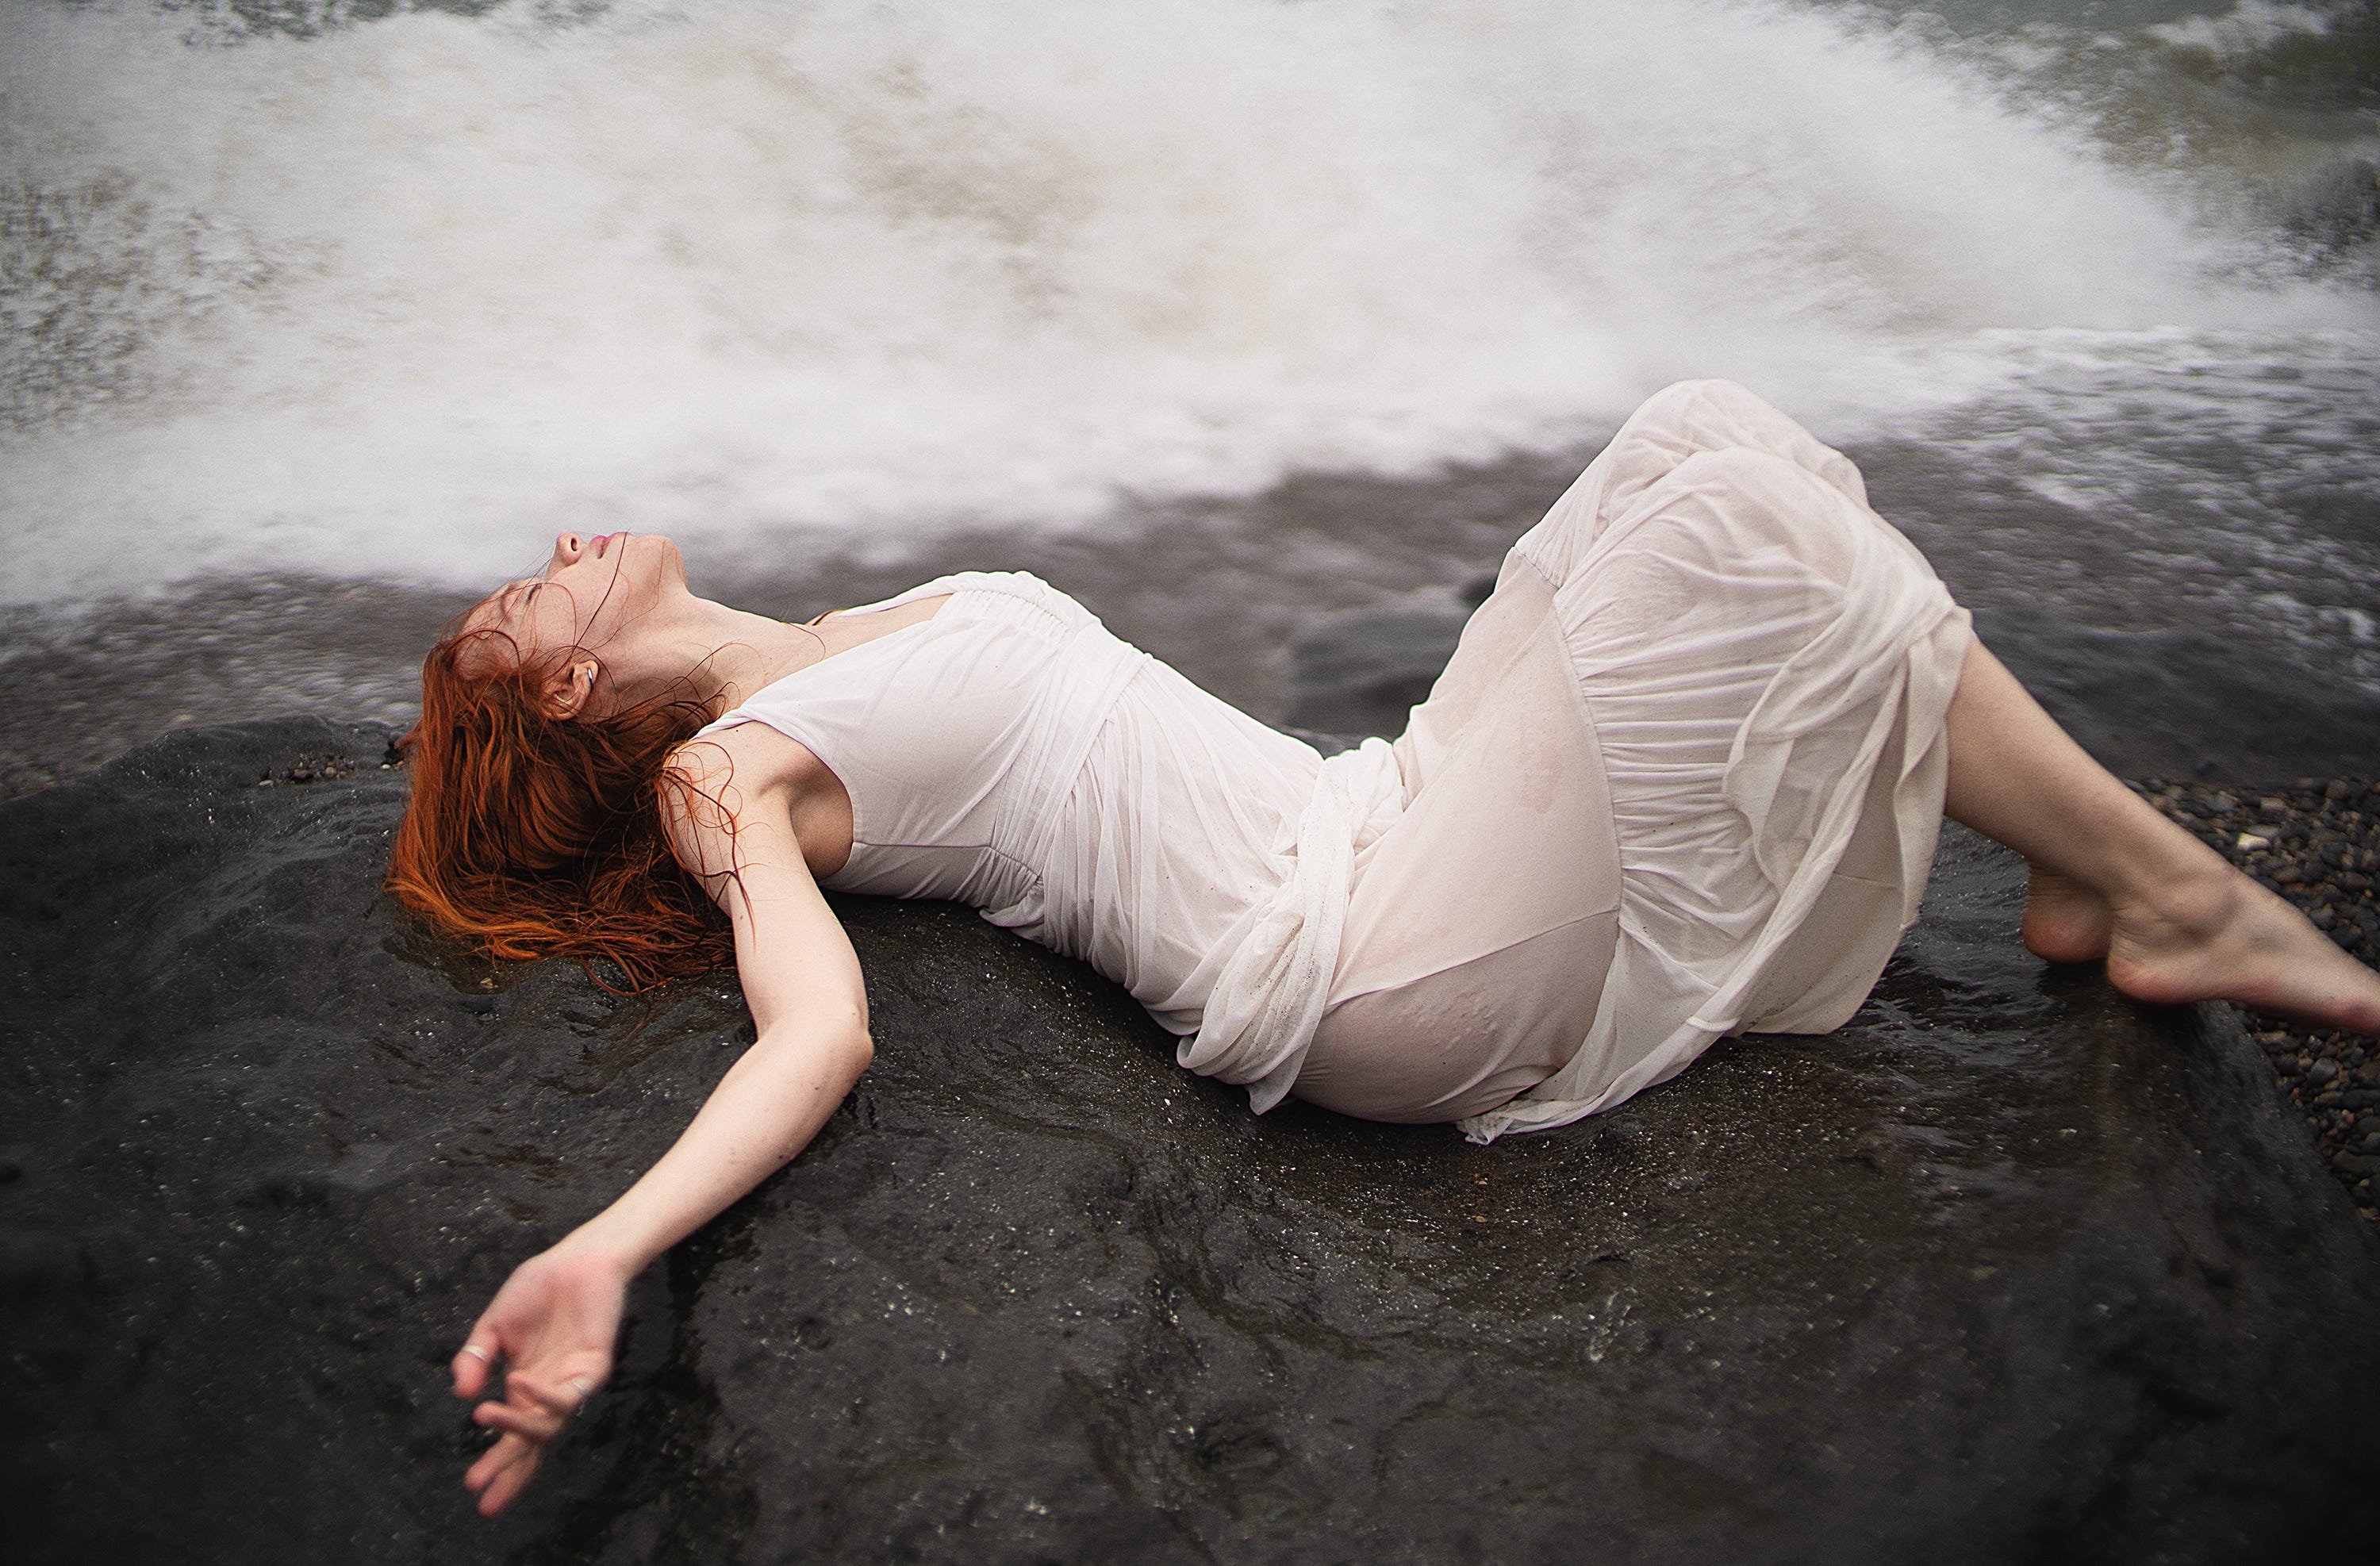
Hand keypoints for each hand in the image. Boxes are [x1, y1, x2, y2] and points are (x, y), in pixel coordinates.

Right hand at [451, 1243, 627, 1515]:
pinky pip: (571, 1394)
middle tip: (480, 1488)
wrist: (574, 1260)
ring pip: (548, 1424)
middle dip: (507, 1469)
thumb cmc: (536, 1292)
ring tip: (484, 1416)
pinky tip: (519, 1381)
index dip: (498, 1465)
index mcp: (526, 1388)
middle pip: (531, 1443)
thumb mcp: (492, 1328)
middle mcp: (549, 1391)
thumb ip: (475, 1359)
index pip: (513, 1437)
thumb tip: (460, 1395)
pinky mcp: (593, 1366)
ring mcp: (572, 1381)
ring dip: (516, 1426)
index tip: (473, 1488)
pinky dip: (544, 1394)